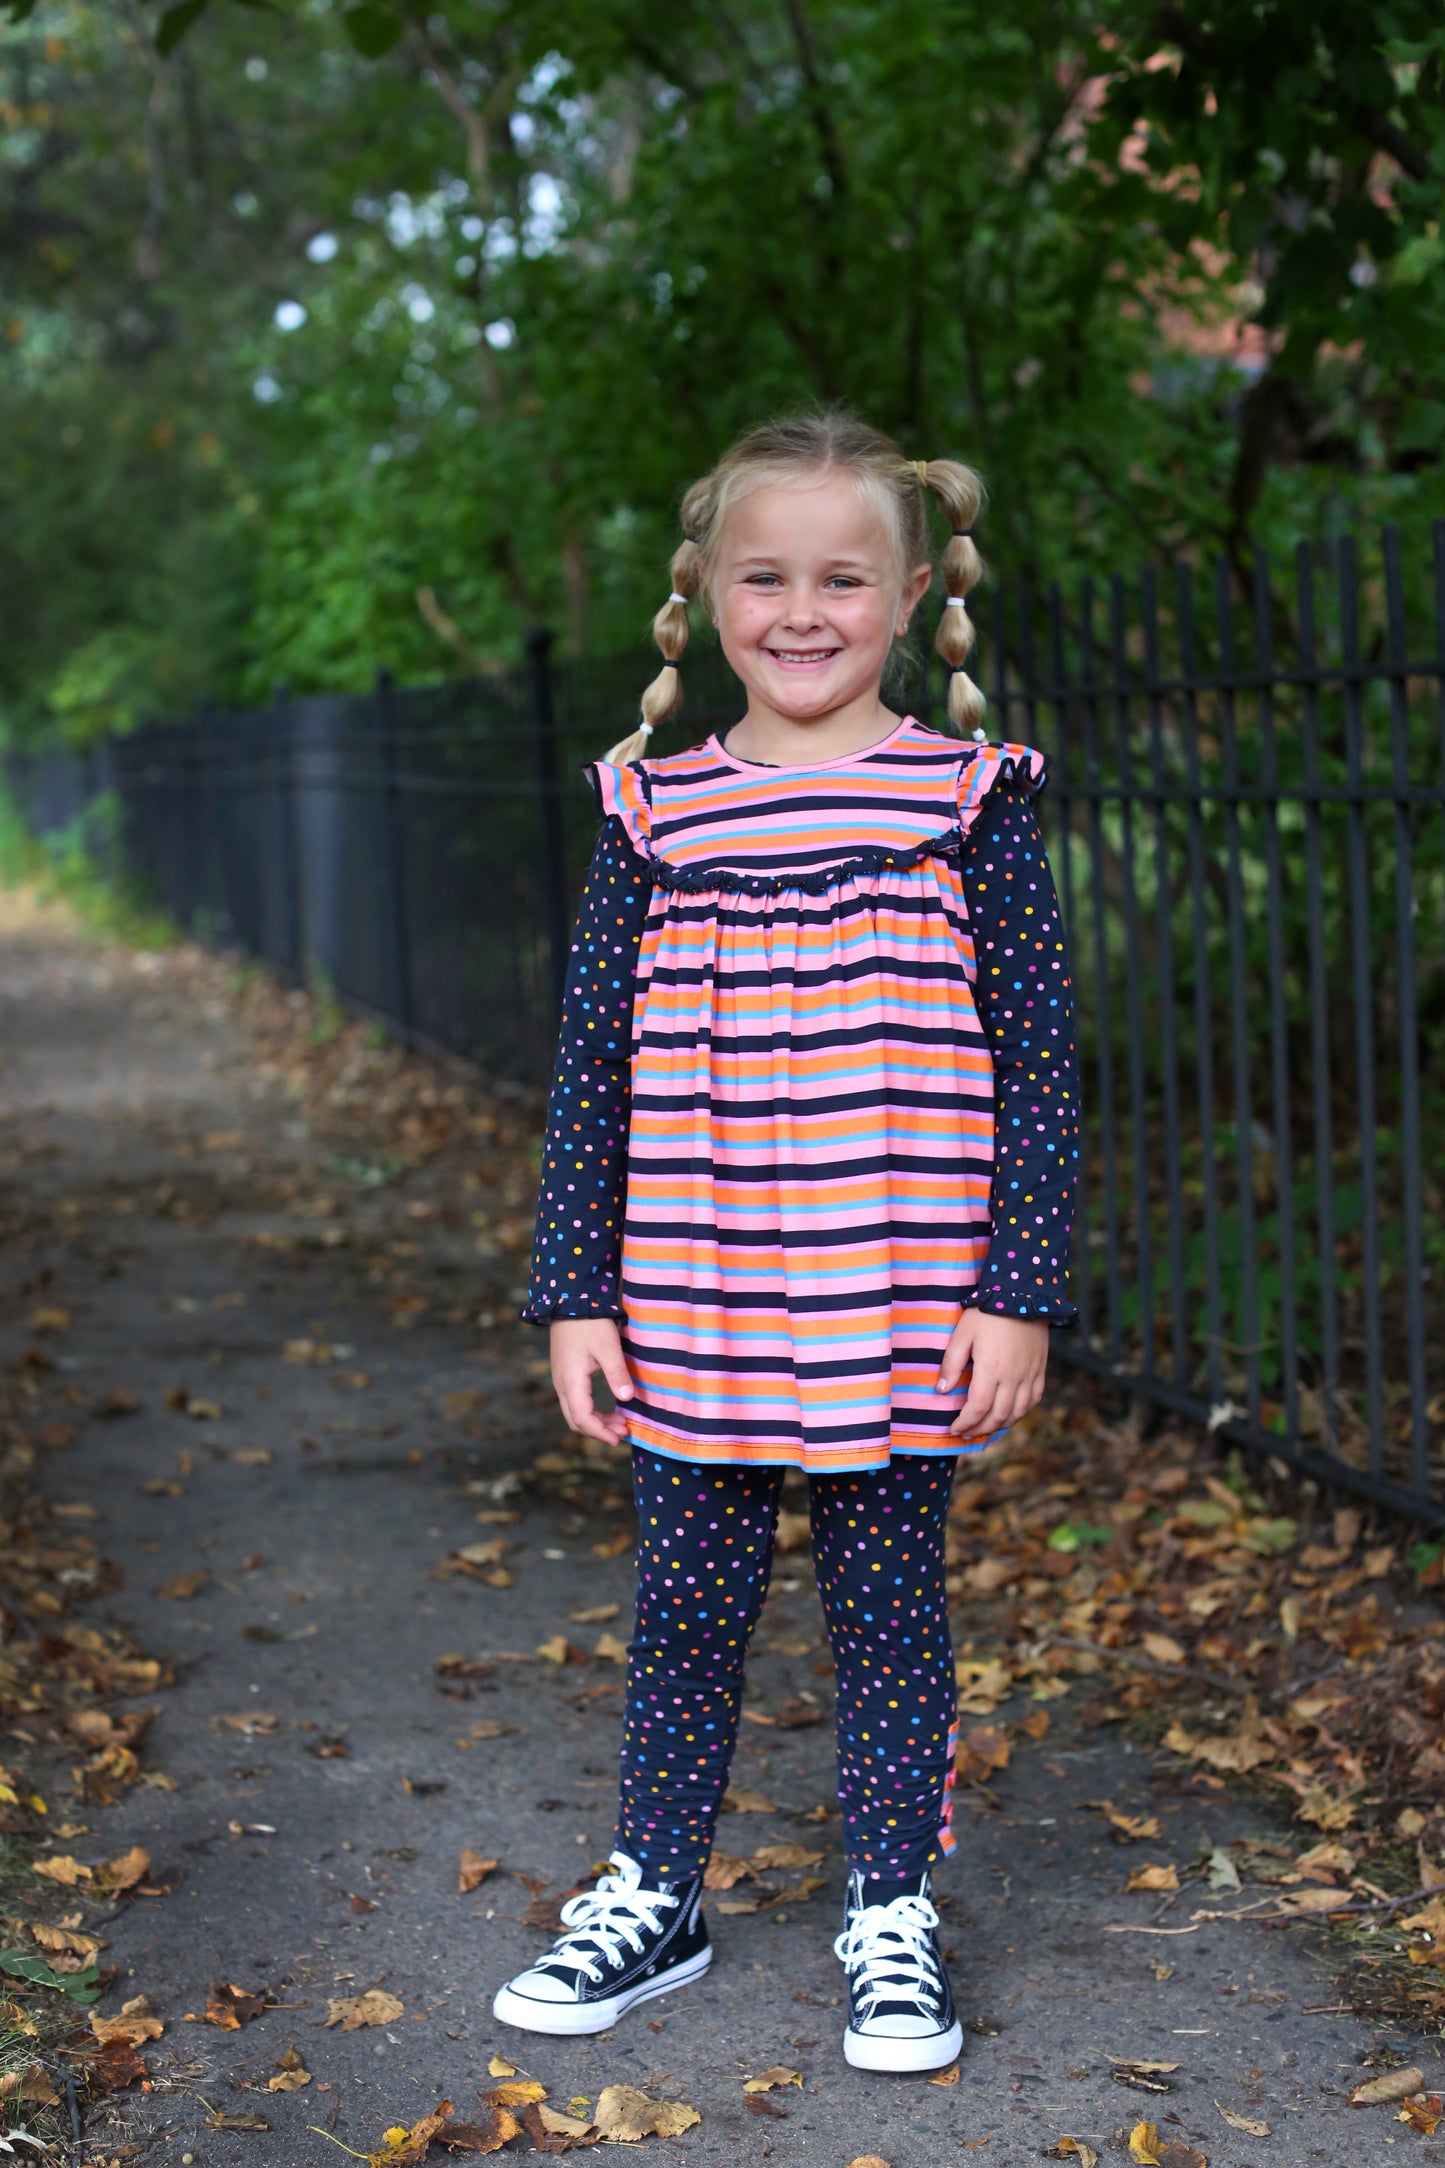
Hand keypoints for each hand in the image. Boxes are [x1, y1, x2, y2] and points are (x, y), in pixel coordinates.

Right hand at [549, 1318, 633, 1444]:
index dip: (600, 1432)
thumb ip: (617, 1374)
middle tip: (623, 1432)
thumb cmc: (590, 1323)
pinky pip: (575, 1401)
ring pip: (575, 1412)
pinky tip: (608, 1408)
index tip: (619, 1438)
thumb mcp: (608, 1347)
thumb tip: (627, 1399)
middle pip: (576, 1420)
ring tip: (620, 1422)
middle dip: (599, 1430)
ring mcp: (561, 1379)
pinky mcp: (565, 1374)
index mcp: (571, 1381)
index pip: (583, 1418)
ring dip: (596, 1421)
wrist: (570, 1302)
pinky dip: (591, 1410)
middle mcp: (562, 1385)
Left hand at [937, 1310, 1049, 1442]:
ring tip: (985, 1429)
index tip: (954, 1428)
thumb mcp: (962, 1334)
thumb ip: (951, 1364)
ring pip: (1017, 1412)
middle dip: (980, 1429)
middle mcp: (1013, 1377)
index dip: (965, 1423)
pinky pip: (1034, 1400)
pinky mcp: (1040, 1369)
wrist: (1023, 1295)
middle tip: (966, 1433)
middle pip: (998, 1416)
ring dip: (1000, 1426)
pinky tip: (1010, 1414)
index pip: (978, 1408)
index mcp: (991, 1370)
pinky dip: (1021, 1413)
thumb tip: (941, 1391)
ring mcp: (1029, 1375)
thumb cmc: (987, 1313)